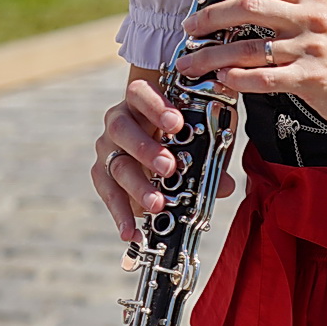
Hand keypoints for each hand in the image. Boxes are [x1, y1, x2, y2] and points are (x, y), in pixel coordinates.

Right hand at [92, 78, 237, 241]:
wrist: (155, 142)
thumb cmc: (180, 133)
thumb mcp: (199, 136)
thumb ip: (210, 156)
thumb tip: (224, 186)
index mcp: (140, 101)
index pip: (141, 93)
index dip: (156, 106)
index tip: (177, 124)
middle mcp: (119, 120)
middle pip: (122, 129)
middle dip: (146, 149)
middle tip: (169, 168)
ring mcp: (107, 147)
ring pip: (116, 164)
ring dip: (138, 186)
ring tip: (157, 204)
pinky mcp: (103, 173)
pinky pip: (108, 193)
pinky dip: (121, 214)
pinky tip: (133, 231)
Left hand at [175, 0, 326, 130]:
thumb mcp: (322, 17)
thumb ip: (287, 5)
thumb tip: (240, 0)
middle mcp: (309, 16)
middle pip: (246, 6)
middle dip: (208, 16)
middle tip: (189, 28)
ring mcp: (311, 47)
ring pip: (247, 47)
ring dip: (211, 56)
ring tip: (191, 63)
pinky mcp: (312, 79)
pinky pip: (264, 77)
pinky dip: (237, 79)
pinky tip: (222, 81)